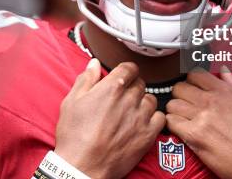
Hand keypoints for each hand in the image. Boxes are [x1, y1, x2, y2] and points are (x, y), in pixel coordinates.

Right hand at [55, 59, 165, 178]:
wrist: (83, 166)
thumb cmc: (75, 137)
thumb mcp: (71, 102)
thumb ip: (86, 79)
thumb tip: (94, 64)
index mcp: (112, 87)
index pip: (130, 68)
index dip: (126, 71)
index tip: (124, 76)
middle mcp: (129, 99)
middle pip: (140, 83)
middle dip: (132, 87)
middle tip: (122, 97)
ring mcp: (141, 117)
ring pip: (151, 99)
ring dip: (143, 102)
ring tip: (131, 111)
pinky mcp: (148, 134)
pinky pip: (160, 118)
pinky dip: (153, 119)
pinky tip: (143, 123)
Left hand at [166, 67, 231, 178]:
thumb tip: (223, 70)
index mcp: (223, 92)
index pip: (195, 74)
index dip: (192, 80)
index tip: (194, 88)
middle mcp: (209, 101)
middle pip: (179, 88)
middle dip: (181, 94)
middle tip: (187, 104)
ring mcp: (200, 118)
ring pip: (172, 104)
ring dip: (175, 110)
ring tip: (183, 117)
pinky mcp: (193, 135)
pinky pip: (170, 121)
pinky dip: (172, 124)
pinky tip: (181, 128)